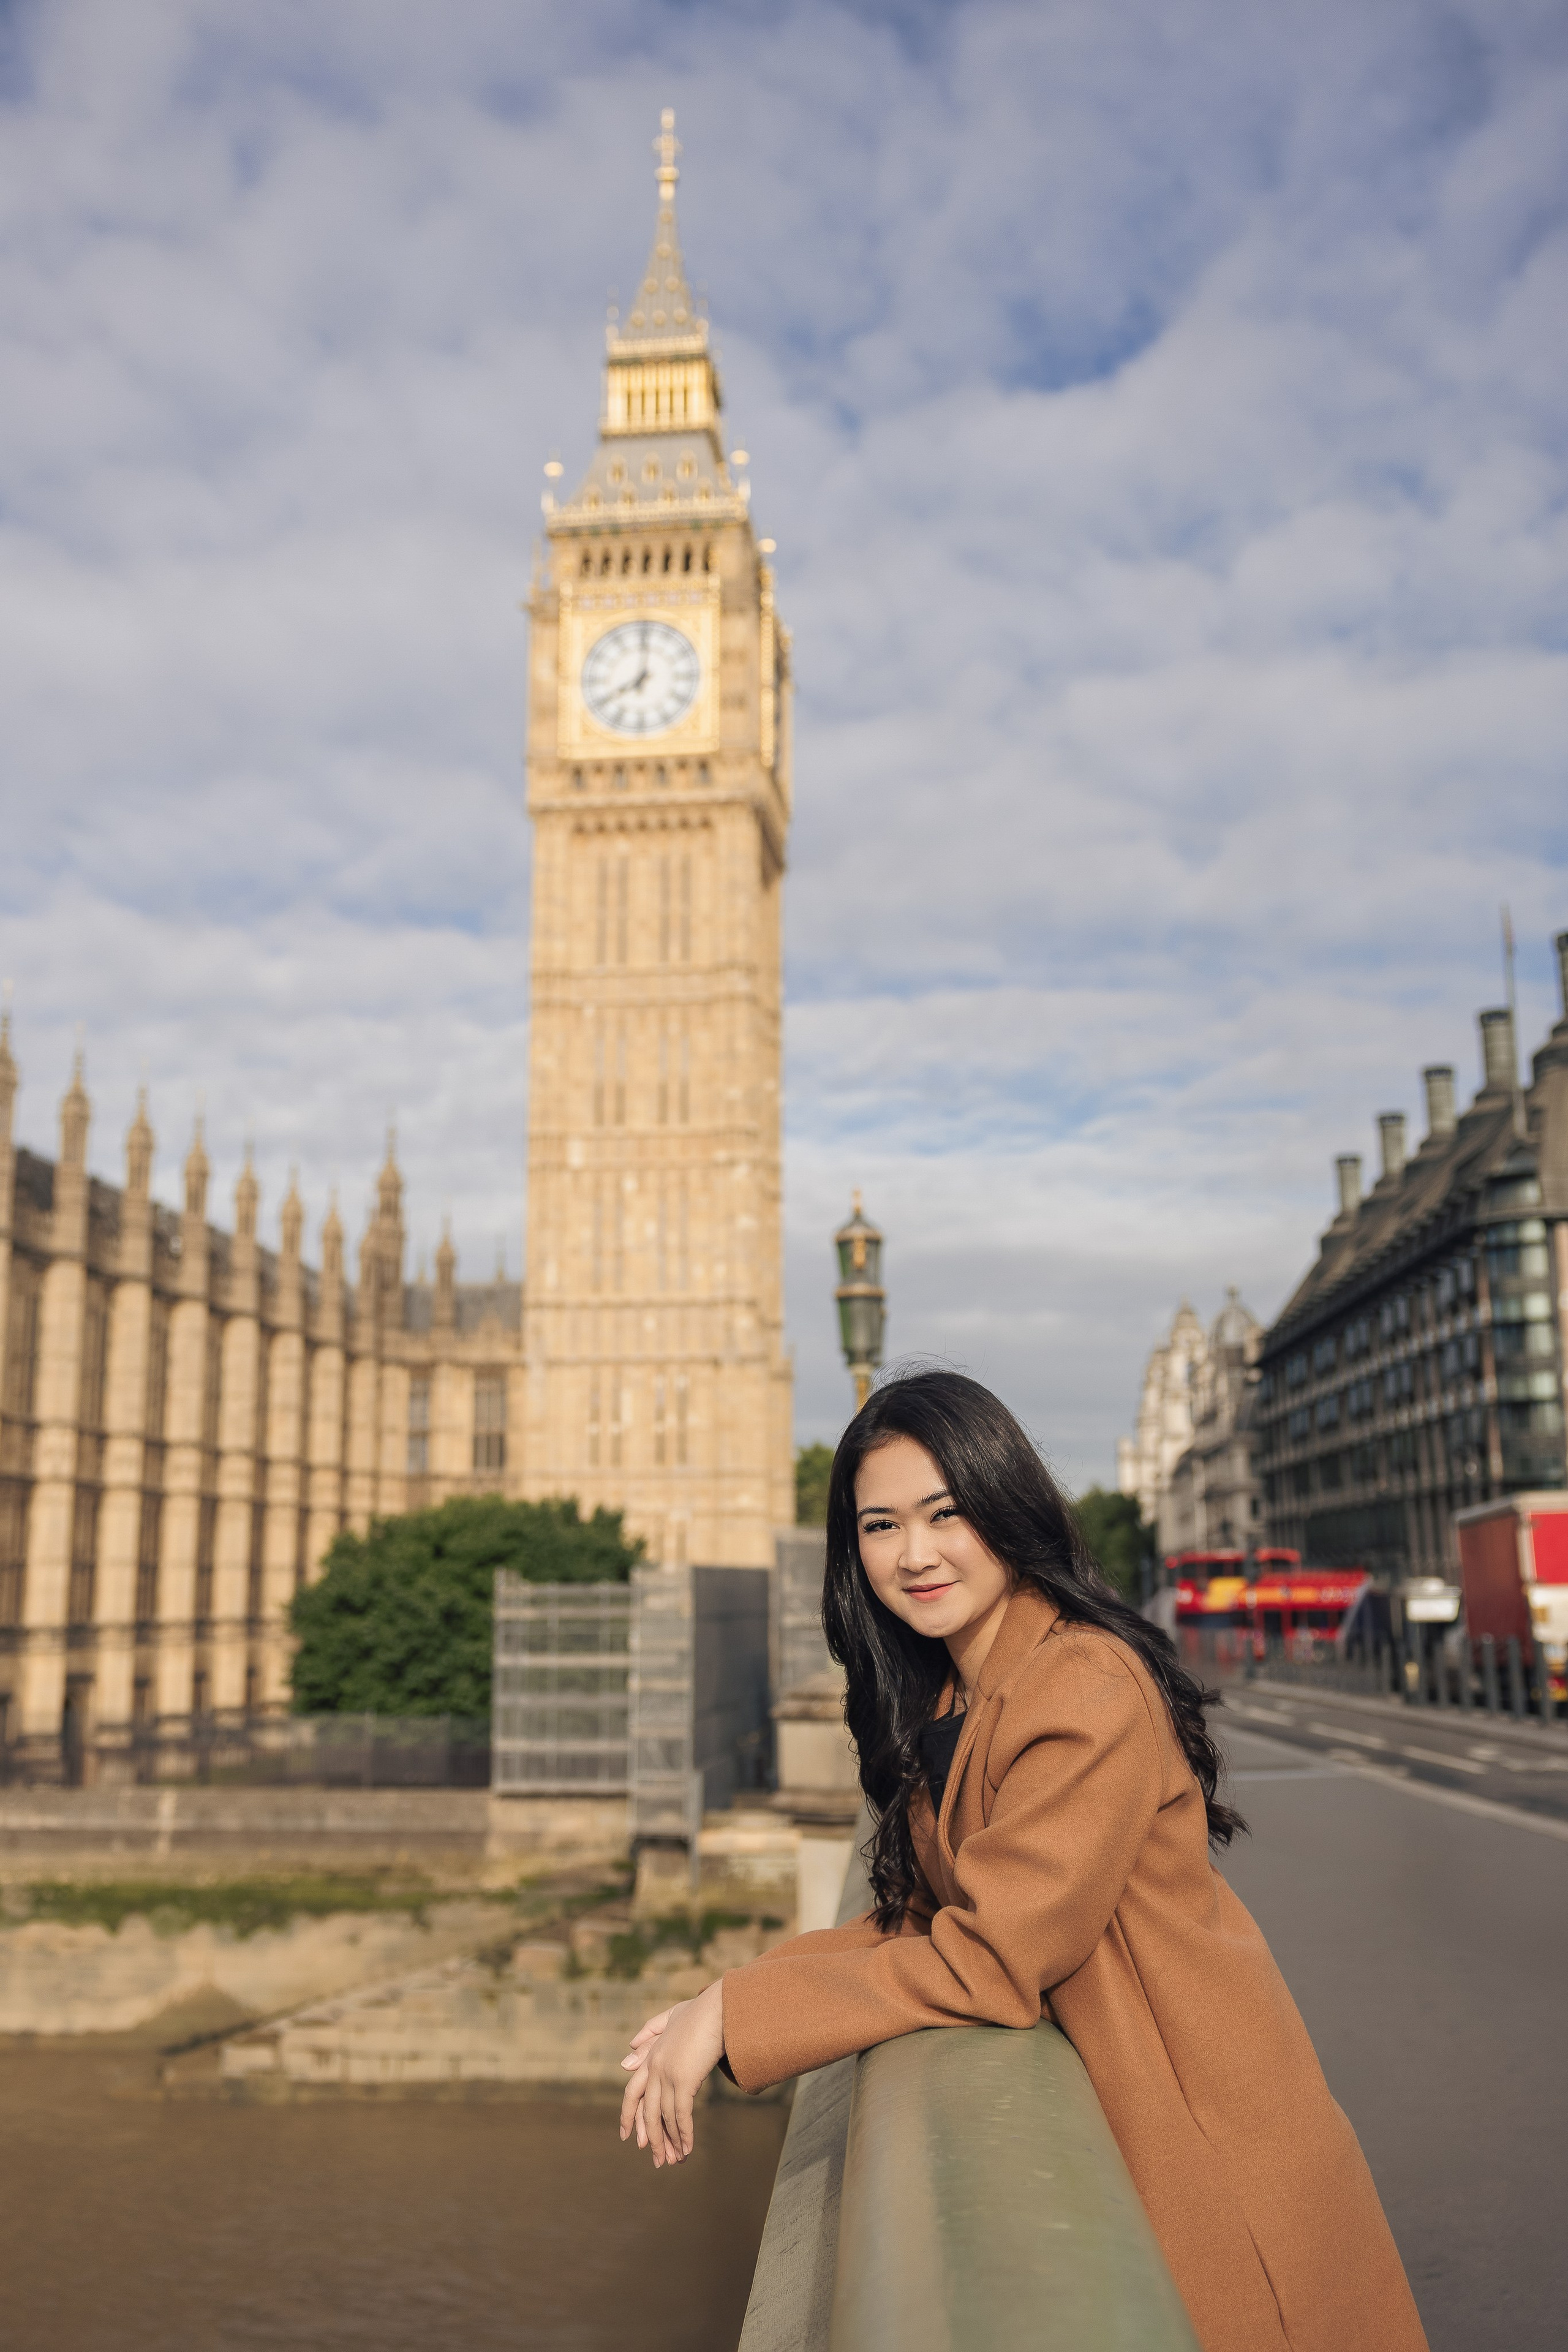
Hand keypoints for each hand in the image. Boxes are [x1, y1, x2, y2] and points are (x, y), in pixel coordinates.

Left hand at [618, 1980, 725, 2167]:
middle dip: (651, 2138)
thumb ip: (648, 2034)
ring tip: (675, 2161)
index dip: (629, 2116)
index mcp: (650, 2055)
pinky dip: (683, 2135)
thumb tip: (625, 2058)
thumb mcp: (669, 2019)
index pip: (633, 2093)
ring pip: (664, 2118)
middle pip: (647, 2112)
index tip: (627, 2137)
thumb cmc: (700, 2011)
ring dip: (670, 2142)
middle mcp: (654, 2067)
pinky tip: (687, 2150)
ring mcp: (667, 2074)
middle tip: (657, 2161)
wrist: (720, 2007)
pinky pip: (681, 2115)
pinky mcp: (684, 2079)